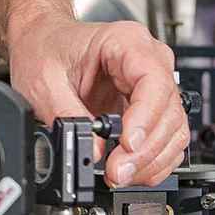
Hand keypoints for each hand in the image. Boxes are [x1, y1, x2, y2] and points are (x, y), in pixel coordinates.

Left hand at [6, 16, 187, 187]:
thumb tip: (93, 150)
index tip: (127, 144)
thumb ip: (68, 114)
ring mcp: (153, 84)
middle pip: (168, 112)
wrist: (40, 41)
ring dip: (151, 160)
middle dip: (145, 150)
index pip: (154, 82)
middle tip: (116, 171)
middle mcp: (149, 60)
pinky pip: (165, 139)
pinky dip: (152, 161)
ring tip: (118, 174)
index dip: (145, 118)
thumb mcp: (44, 80)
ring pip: (173, 130)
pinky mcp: (149, 106)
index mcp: (127, 41)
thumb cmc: (45, 48)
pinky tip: (130, 170)